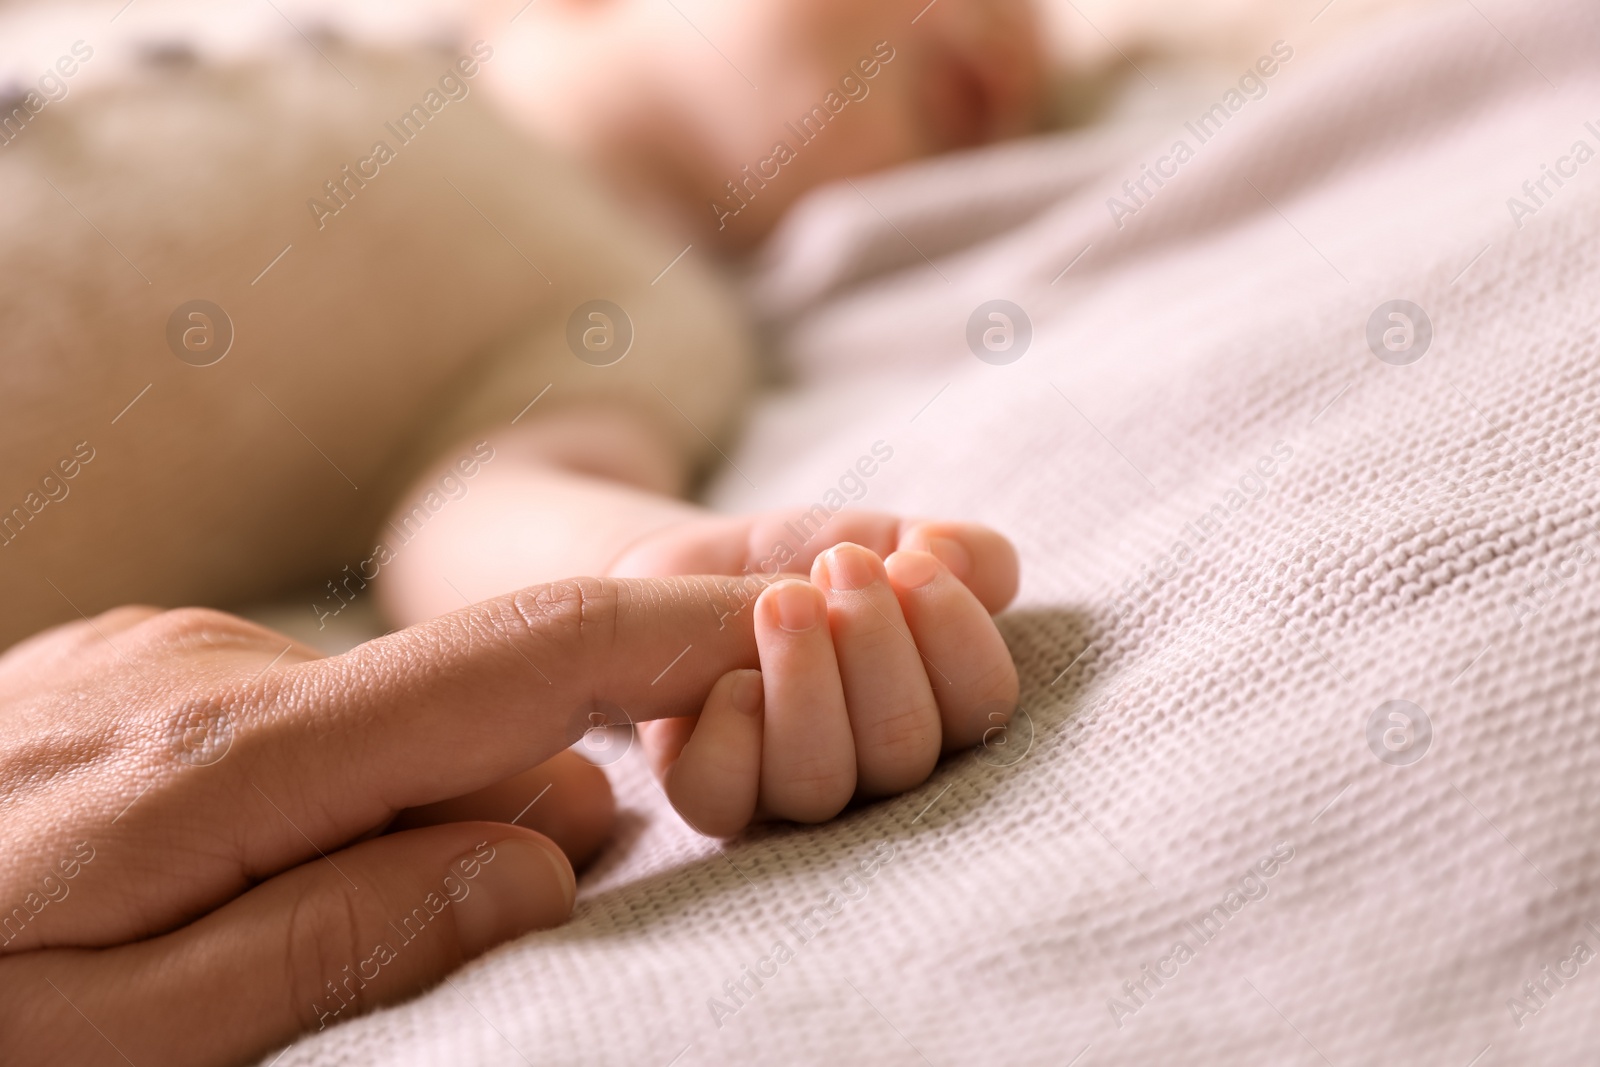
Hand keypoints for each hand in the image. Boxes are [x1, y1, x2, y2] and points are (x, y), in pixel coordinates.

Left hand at [0, 577, 769, 1064]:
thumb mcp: (126, 1052)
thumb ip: (347, 938)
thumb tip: (549, 847)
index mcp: (229, 760)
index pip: (516, 658)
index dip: (668, 640)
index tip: (783, 633)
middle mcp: (210, 670)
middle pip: (462, 711)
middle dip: (531, 799)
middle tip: (501, 925)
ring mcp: (163, 658)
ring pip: (376, 726)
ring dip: (412, 811)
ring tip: (300, 927)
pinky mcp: (129, 675)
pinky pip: (296, 724)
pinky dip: (332, 793)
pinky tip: (241, 876)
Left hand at [610, 512, 1020, 833]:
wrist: (694, 574)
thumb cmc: (802, 563)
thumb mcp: (880, 535)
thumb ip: (952, 548)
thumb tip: (955, 557)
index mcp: (938, 705)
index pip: (983, 701)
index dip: (958, 636)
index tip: (912, 562)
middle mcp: (874, 764)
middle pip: (904, 748)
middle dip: (876, 645)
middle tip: (842, 563)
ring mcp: (792, 788)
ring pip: (819, 784)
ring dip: (804, 683)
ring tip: (782, 598)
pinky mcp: (715, 793)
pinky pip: (723, 803)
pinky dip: (729, 740)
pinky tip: (729, 678)